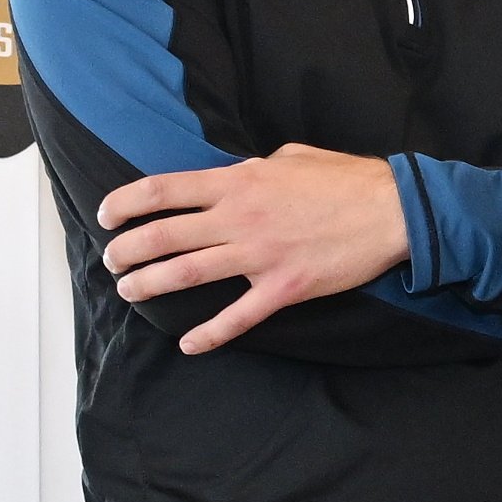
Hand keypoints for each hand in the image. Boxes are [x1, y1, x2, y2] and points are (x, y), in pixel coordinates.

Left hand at [99, 144, 410, 351]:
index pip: (161, 190)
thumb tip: (236, 174)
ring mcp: (260, 255)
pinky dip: (209, 334)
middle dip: (126, 250)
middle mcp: (238, 219)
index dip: (124, 204)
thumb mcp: (289, 157)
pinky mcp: (285, 287)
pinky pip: (238, 316)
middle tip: (113, 262)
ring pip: (186, 273)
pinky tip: (188, 344)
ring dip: (149, 284)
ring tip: (131, 290)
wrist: (393, 211)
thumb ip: (253, 168)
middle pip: (162, 236)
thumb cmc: (345, 179)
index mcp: (236, 183)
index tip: (107, 216)